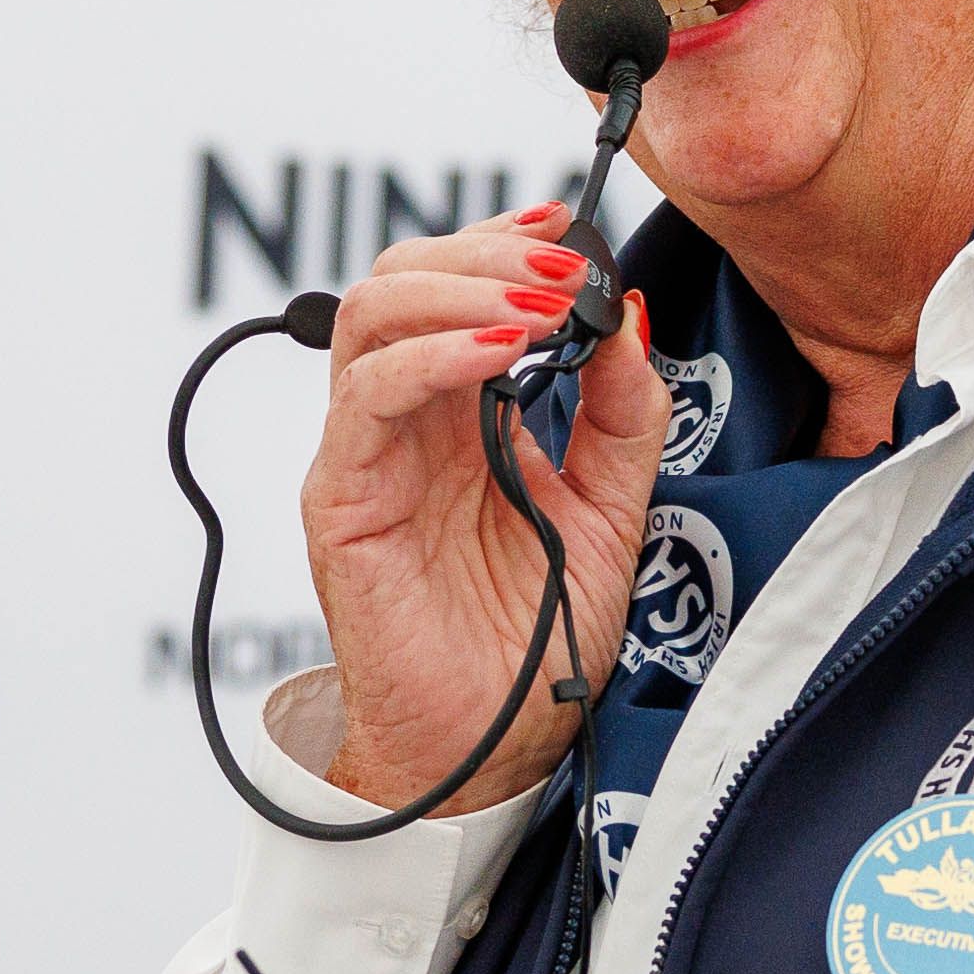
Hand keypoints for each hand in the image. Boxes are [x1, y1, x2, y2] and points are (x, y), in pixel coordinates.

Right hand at [305, 204, 671, 814]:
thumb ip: (621, 416)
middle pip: (401, 279)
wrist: (496, 749)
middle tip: (562, 269)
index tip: (570, 224)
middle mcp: (405, 422)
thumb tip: (630, 314)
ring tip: (537, 307)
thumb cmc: (535, 642)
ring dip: (458, 290)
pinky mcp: (344, 499)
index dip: (501, 240)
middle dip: (484, 253)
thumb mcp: (610, 511)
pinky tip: (499, 353)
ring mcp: (367, 455)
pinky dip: (432, 357)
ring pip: (370, 316)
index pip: (453, 286)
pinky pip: (367, 398)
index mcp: (461, 413)